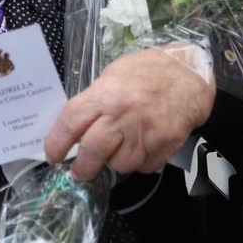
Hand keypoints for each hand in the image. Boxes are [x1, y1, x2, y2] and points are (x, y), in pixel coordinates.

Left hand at [43, 44, 214, 180]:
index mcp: (105, 95)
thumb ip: (95, 100)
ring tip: (122, 147)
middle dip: (82, 168)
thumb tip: (76, 126)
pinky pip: (145, 166)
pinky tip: (144, 146)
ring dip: (117, 161)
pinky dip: (142, 162)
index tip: (52, 155)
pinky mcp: (165, 145)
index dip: (56, 143)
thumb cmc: (149, 71)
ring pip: (120, 165)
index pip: (70, 122)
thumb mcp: (114, 75)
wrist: (190, 73)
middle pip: (93, 152)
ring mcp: (145, 133)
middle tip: (79, 171)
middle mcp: (122, 116)